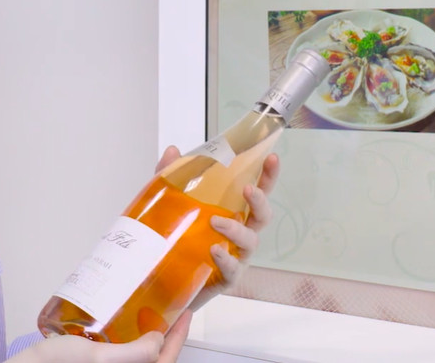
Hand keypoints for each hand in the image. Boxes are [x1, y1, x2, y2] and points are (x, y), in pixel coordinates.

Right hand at [8, 311, 190, 362]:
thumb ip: (134, 354)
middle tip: (174, 312)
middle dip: (168, 338)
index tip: (187, 313)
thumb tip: (159, 342)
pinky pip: (121, 359)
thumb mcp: (97, 359)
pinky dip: (128, 344)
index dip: (181, 337)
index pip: (167, 361)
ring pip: (138, 360)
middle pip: (155, 361)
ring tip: (152, 316)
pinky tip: (124, 326)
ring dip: (149, 340)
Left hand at [155, 145, 277, 308]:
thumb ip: (171, 177)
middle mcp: (242, 232)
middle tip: (247, 189)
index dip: (268, 175)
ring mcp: (237, 256)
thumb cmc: (177, 240)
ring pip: (250, 241)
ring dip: (236, 229)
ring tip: (216, 221)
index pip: (257, 190)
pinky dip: (226, 259)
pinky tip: (215, 250)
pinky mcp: (226, 278)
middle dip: (260, 200)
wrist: (162, 284)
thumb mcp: (169, 203)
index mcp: (234, 211)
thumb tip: (173, 150)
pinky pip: (233, 269)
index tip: (272, 158)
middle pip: (263, 215)